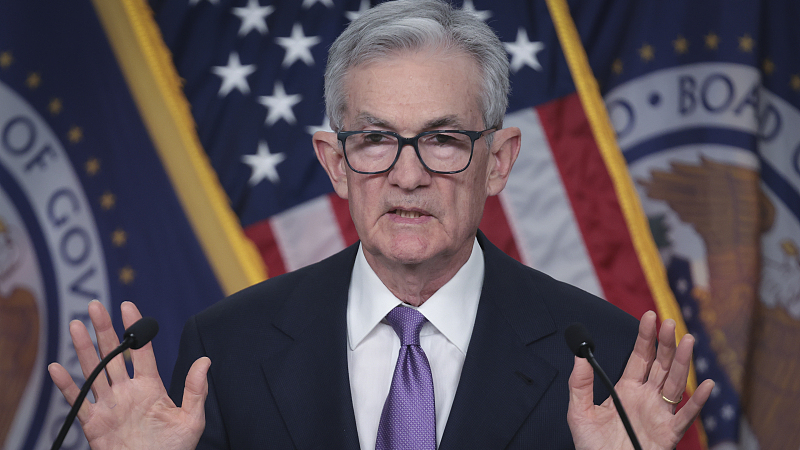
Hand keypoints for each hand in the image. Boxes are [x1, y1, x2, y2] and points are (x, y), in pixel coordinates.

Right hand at [48, 301, 209, 449]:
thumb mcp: (191, 420)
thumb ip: (195, 390)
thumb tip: (205, 361)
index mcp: (150, 386)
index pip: (141, 351)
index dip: (134, 328)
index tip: (128, 306)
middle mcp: (127, 391)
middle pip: (113, 355)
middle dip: (104, 330)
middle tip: (95, 306)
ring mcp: (109, 405)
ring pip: (94, 371)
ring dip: (84, 349)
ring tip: (76, 325)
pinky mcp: (94, 423)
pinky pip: (77, 401)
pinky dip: (65, 386)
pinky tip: (56, 368)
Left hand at [567, 311, 714, 449]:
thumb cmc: (592, 447)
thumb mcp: (579, 412)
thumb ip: (579, 384)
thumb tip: (580, 355)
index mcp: (627, 390)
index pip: (640, 357)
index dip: (645, 337)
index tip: (649, 316)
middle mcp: (646, 398)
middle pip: (661, 365)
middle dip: (666, 344)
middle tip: (669, 322)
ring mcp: (659, 415)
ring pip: (675, 384)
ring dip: (682, 363)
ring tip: (688, 341)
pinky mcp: (668, 434)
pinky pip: (686, 417)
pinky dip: (697, 402)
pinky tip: (707, 385)